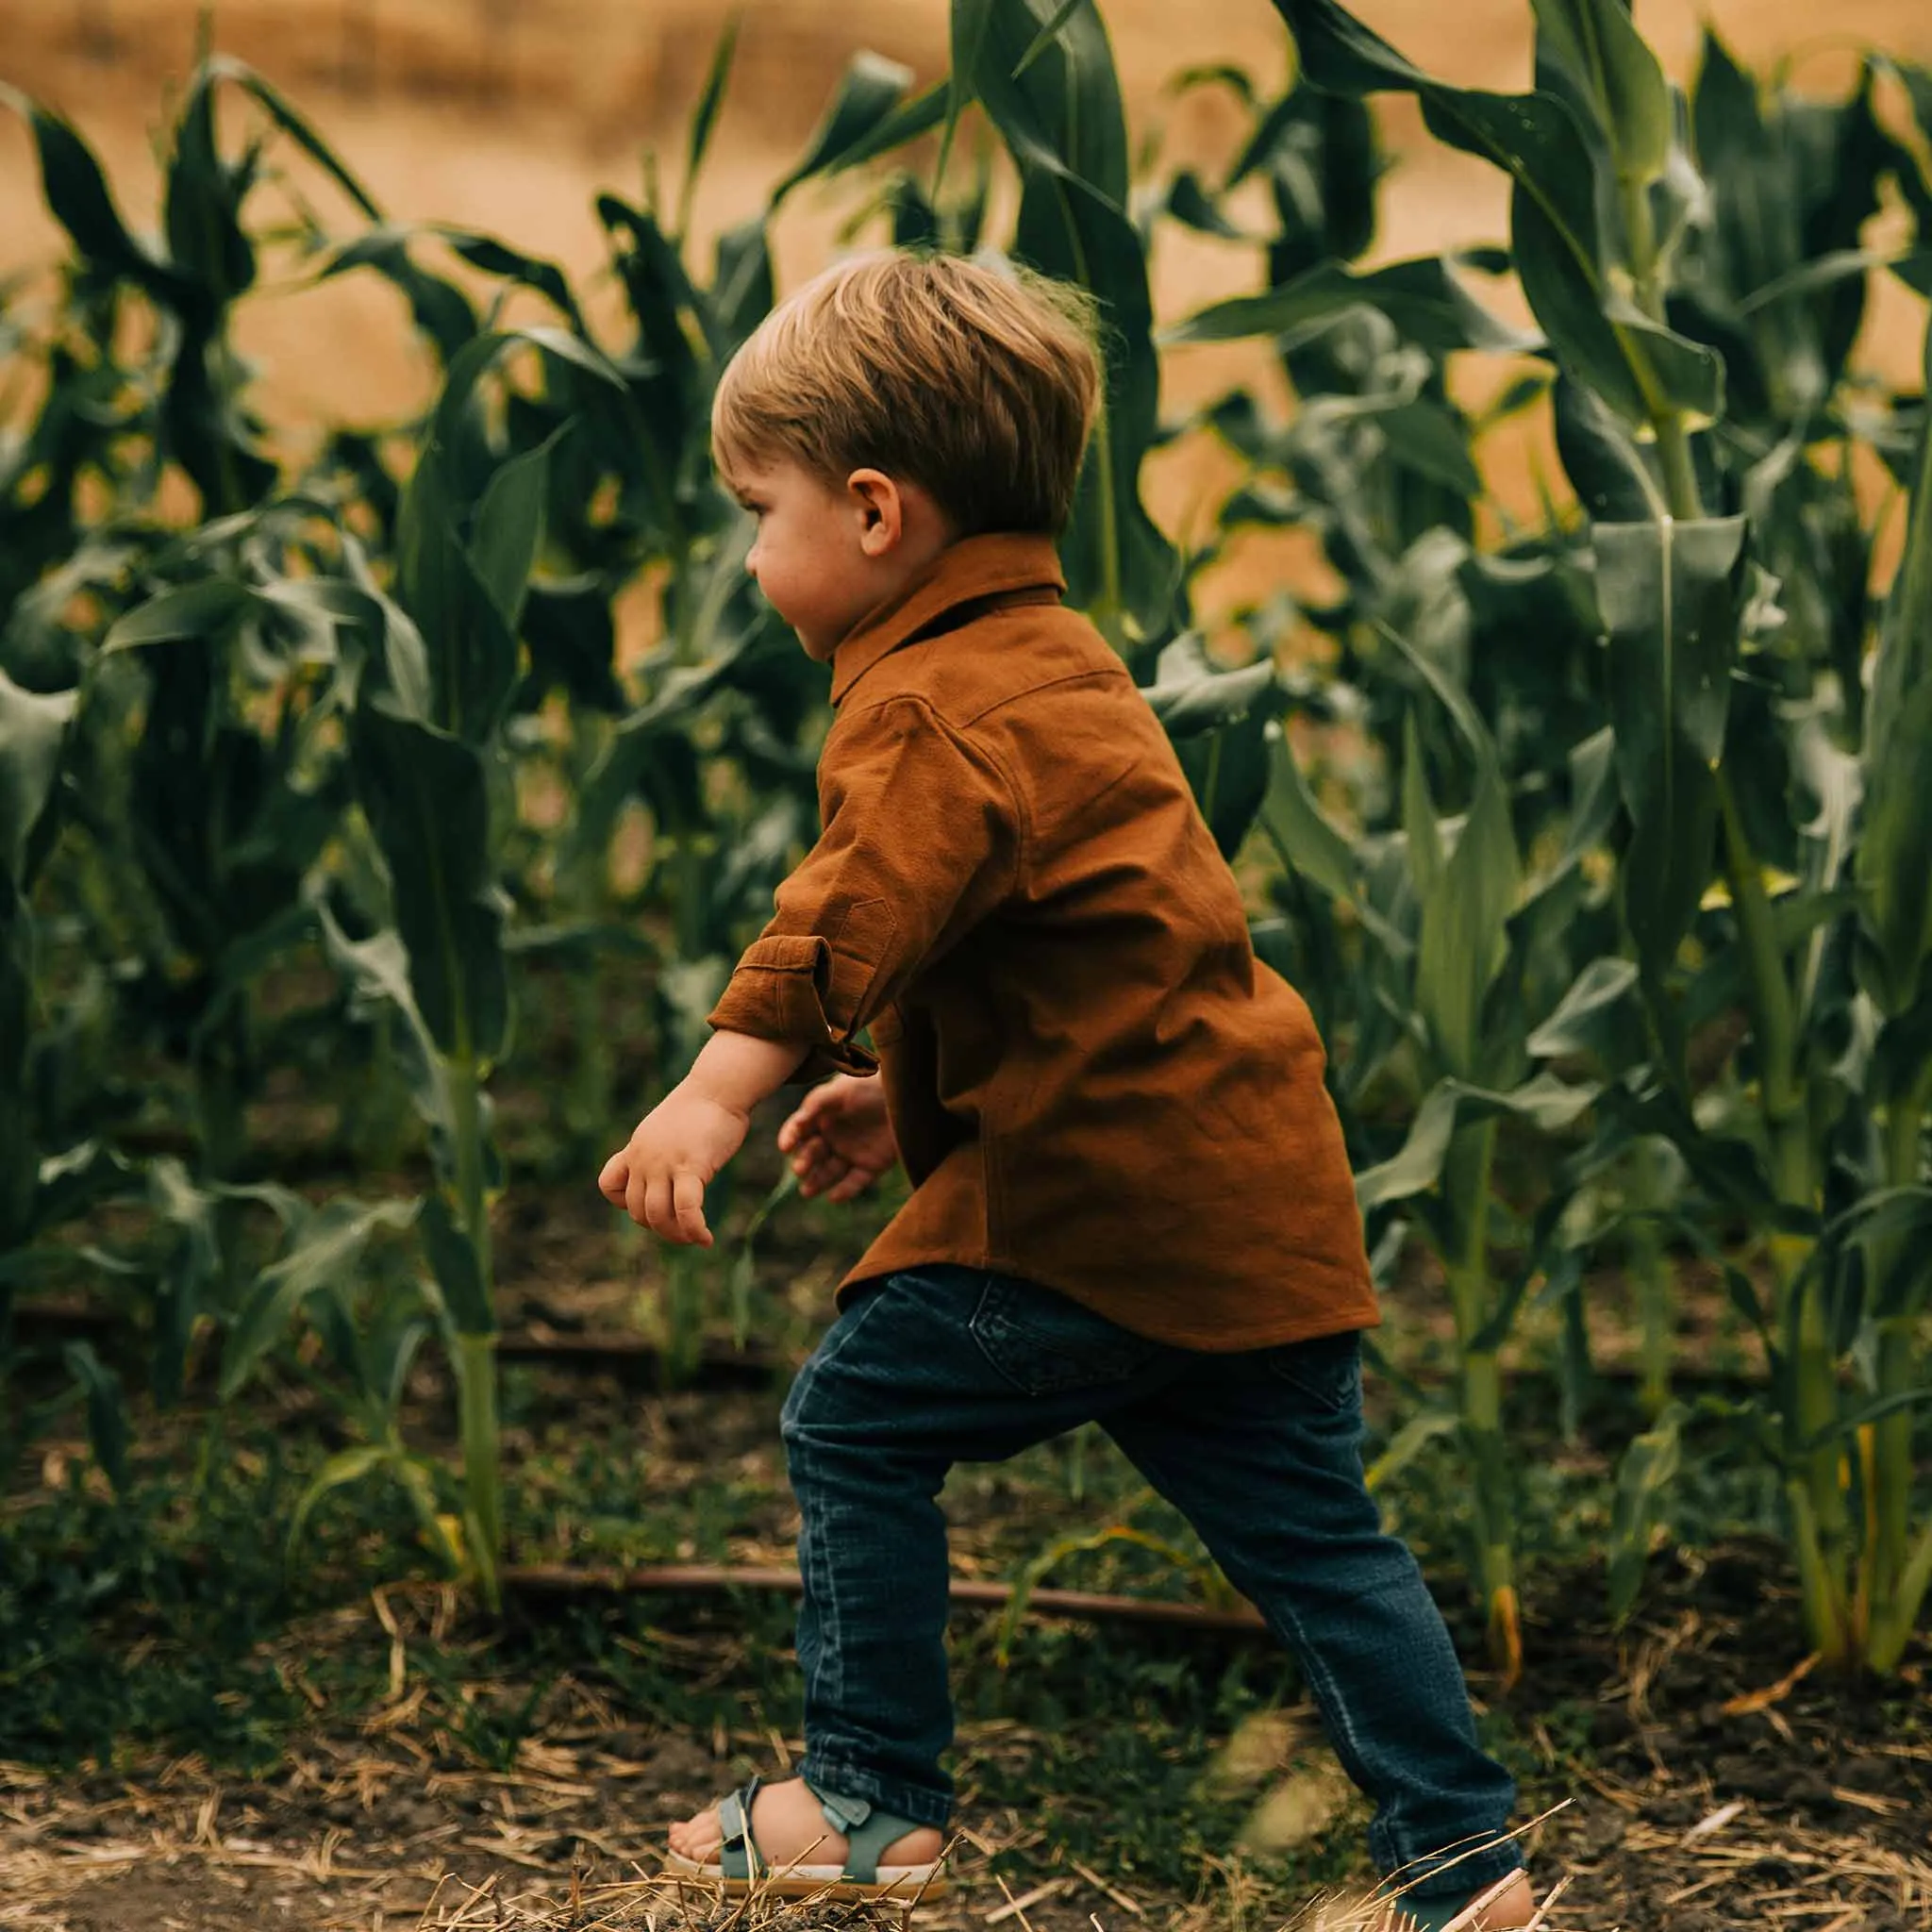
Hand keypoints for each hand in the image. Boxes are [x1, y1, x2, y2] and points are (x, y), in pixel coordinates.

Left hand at [598, 1086, 749, 1243]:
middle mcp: (643, 1158)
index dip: (628, 1204)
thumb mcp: (667, 1130)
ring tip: (695, 1238)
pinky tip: (706, 1239)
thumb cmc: (701, 1109)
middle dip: (660, 1228)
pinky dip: (694, 1230)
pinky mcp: (691, 1166)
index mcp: (635, 1149)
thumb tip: (669, 1175)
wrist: (719, 1087)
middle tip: (684, 1230)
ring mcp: (664, 1163)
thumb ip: (660, 1153)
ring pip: (656, 1216)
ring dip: (676, 1235)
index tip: (658, 1202)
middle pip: (637, 1211)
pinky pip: (686, 1210)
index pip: (610, 1186)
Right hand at [777, 1074, 898, 1200]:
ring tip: (807, 1191)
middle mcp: (833, 1138)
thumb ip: (819, 1102)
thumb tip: (798, 1122)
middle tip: (800, 1168)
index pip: (799, 1131)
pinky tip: (835, 1197)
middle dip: (804, 1162)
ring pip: (829, 1172)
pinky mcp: (871, 1166)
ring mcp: (851, 1153)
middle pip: (812, 1154)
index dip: (790, 1137)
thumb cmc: (870, 1086)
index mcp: (821, 1118)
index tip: (786, 1146)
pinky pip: (856, 1182)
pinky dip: (845, 1191)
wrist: (906, 1094)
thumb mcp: (843, 1089)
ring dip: (817, 1182)